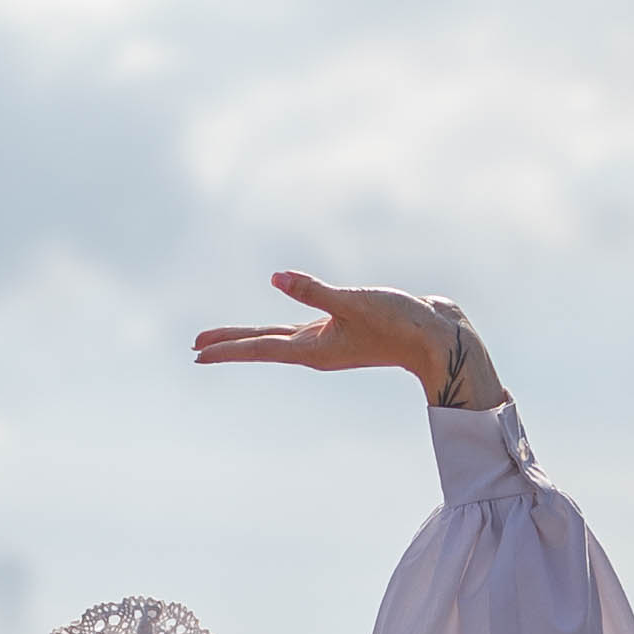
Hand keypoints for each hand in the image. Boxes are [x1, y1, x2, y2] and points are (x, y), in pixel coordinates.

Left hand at [195, 271, 493, 407]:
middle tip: (195, 348)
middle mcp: (316, 348)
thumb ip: (313, 291)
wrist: (437, 340)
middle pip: (262, 345)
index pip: (259, 347)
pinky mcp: (344, 330)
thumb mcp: (353, 301)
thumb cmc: (398, 322)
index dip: (226, 347)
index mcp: (313, 348)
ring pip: (279, 339)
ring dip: (250, 339)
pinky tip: (279, 329)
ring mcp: (329, 341)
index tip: (196, 354)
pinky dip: (280, 330)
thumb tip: (275, 279)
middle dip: (229, 344)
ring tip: (225, 339)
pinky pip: (301, 331)